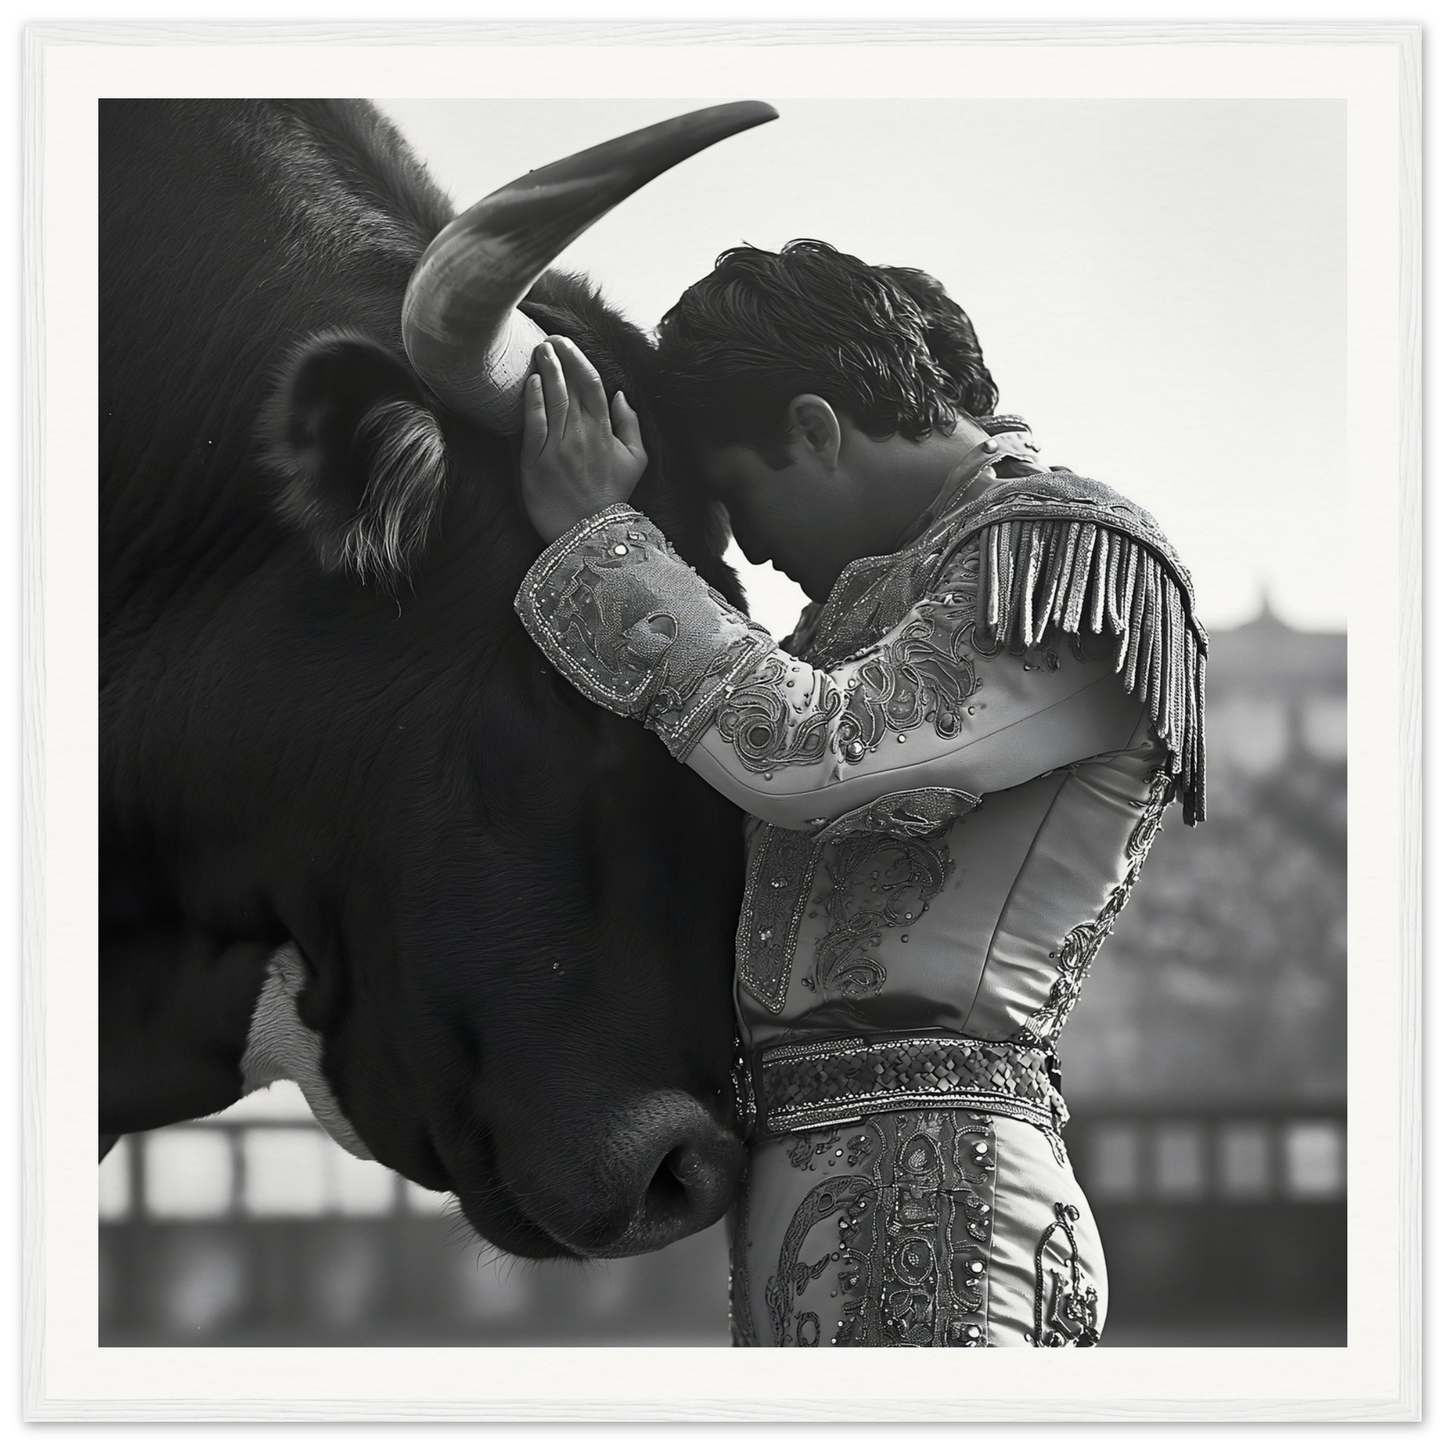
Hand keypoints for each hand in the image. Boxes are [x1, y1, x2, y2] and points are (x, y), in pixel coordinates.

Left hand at [520, 335, 648, 543]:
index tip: (566, 344)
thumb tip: (621, 396)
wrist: (588, 532)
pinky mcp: (537, 461)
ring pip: (552, 399)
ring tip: (538, 351)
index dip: (578, 359)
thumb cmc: (611, 497)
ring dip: (545, 370)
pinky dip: (533, 400)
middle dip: (558, 357)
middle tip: (547, 339)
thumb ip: (631, 425)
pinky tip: (531, 381)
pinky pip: (535, 424)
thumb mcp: (636, 461)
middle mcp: (582, 435)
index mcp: (605, 432)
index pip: (591, 384)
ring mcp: (558, 447)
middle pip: (569, 386)